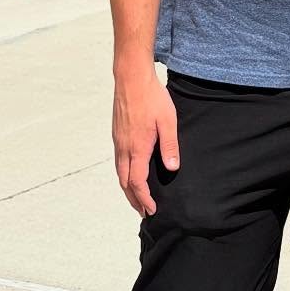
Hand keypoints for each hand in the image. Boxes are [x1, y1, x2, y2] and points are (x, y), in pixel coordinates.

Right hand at [112, 68, 178, 216]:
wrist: (131, 79)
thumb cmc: (152, 98)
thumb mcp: (168, 122)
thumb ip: (170, 146)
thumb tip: (172, 169)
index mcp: (136, 148)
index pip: (137, 182)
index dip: (144, 199)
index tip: (151, 210)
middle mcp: (123, 148)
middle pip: (125, 182)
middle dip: (134, 199)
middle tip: (143, 211)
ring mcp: (118, 141)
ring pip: (119, 173)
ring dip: (128, 189)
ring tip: (137, 198)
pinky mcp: (117, 134)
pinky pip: (118, 162)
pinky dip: (124, 175)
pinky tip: (131, 174)